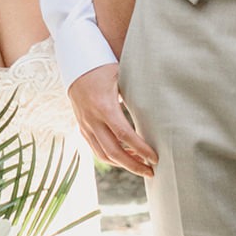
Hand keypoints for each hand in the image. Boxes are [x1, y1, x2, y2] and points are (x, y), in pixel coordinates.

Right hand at [68, 63, 156, 177]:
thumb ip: (136, 93)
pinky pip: (96, 149)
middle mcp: (93, 119)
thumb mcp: (122, 76)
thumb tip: (160, 107)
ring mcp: (85, 125)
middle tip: (151, 171)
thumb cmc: (103, 68)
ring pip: (103, 155)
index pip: (124, 135)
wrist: (76, 64)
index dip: (141, 149)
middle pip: (113, 152)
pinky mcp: (82, 127)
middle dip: (134, 165)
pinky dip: (111, 157)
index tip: (155, 158)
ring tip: (141, 165)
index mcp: (104, 107)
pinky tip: (126, 156)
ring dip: (123, 164)